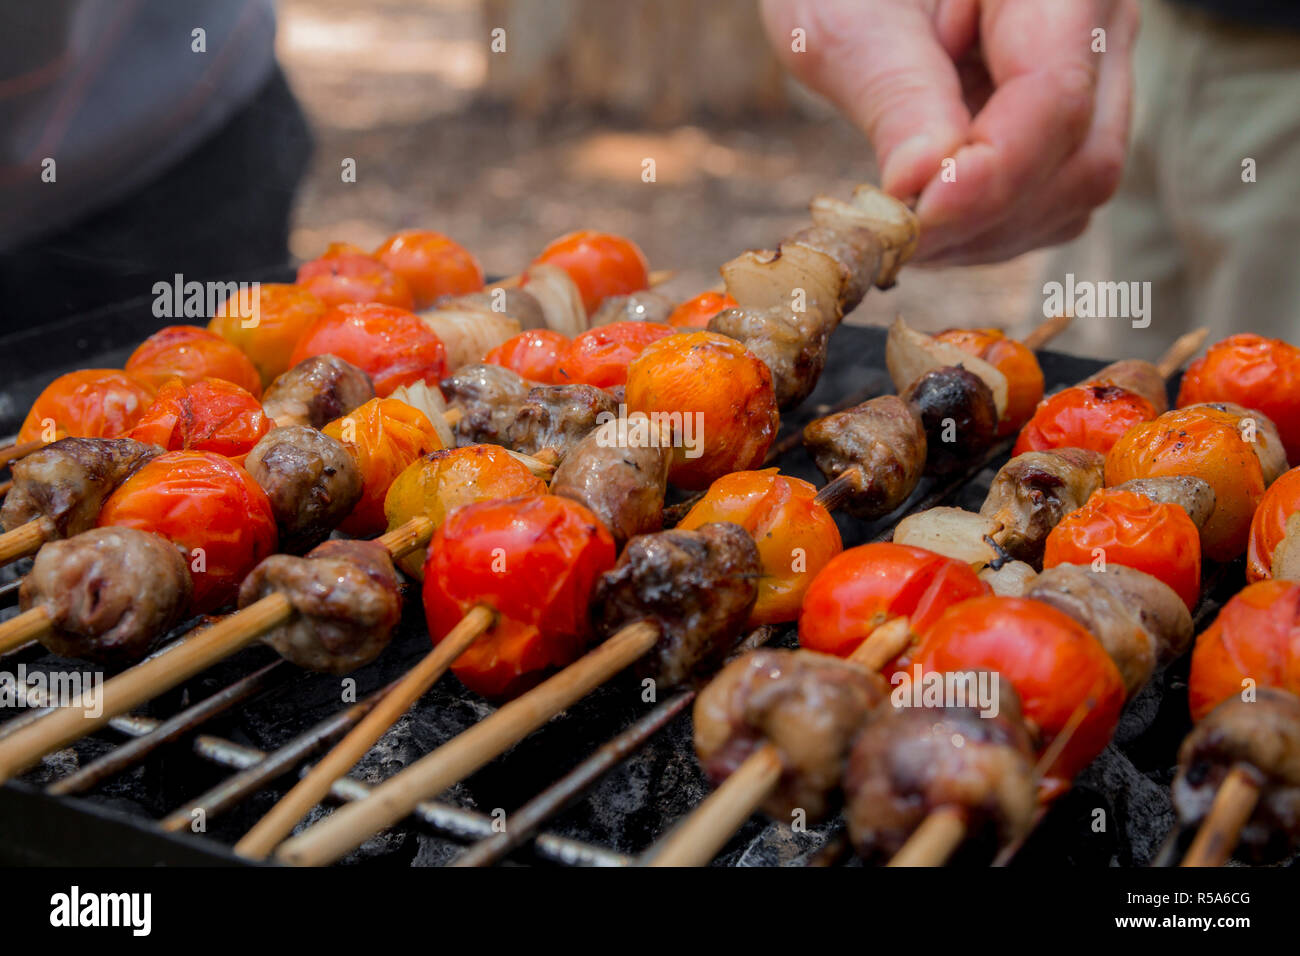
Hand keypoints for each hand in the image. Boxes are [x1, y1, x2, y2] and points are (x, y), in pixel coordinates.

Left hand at [760, 0, 1138, 263]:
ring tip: (901, 225)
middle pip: (1082, 156)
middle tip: (895, 237)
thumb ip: (897, 94)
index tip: (918, 216)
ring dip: (983, 233)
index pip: (1057, 98)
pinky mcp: (1072, 130)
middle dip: (984, 214)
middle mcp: (1099, 26)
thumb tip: (923, 181)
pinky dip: (986, 233)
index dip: (991, 174)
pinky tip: (928, 220)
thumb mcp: (852, 23)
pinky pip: (1053, 207)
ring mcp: (1096, 80)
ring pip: (1074, 193)